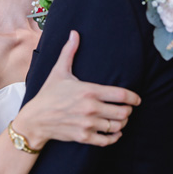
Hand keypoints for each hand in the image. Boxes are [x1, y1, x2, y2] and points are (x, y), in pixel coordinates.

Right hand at [14, 31, 140, 149]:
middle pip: (123, 112)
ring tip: (121, 119)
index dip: (133, 98)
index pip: (121, 95)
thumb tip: (74, 33)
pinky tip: (115, 132)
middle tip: (127, 109)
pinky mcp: (84, 137)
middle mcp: (91, 108)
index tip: (137, 99)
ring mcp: (88, 124)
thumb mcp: (59, 71)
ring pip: (117, 126)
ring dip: (122, 123)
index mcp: (89, 91)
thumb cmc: (48, 94)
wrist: (35, 119)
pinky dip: (114, 137)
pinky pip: (106, 140)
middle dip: (128, 110)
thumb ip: (69, 52)